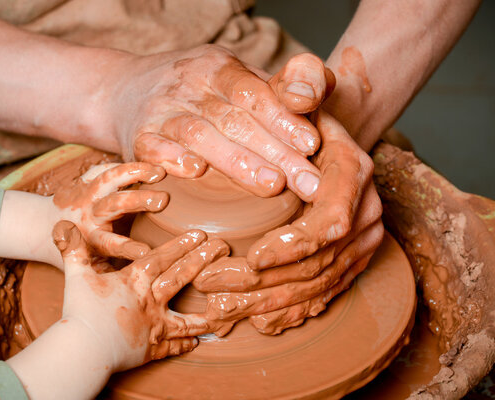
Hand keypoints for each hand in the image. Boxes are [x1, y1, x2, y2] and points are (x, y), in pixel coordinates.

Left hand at [0, 162, 169, 268]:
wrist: (42, 224)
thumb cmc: (79, 253)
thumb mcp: (91, 269)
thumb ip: (115, 273)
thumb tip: (148, 289)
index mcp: (91, 241)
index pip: (111, 245)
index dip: (128, 248)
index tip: (148, 251)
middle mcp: (88, 215)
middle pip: (114, 205)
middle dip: (138, 200)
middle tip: (164, 200)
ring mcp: (86, 194)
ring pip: (110, 178)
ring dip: (135, 173)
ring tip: (160, 172)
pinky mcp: (86, 179)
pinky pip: (105, 167)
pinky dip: (126, 163)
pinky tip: (149, 160)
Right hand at [6, 225, 228, 398]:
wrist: (83, 349)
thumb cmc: (80, 311)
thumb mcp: (76, 275)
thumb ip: (73, 249)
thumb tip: (63, 224)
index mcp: (134, 281)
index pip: (162, 258)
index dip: (181, 245)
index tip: (200, 235)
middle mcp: (150, 301)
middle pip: (180, 278)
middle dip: (201, 262)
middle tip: (222, 250)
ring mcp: (154, 326)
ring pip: (186, 316)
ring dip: (206, 310)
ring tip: (226, 307)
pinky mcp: (152, 349)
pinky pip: (173, 347)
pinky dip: (185, 344)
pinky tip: (198, 342)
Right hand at [112, 47, 332, 199]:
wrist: (124, 89)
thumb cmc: (198, 92)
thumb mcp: (237, 77)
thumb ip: (278, 88)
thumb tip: (309, 100)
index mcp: (219, 68)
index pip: (254, 92)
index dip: (283, 117)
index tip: (311, 144)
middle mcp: (189, 86)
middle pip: (235, 119)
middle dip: (275, 152)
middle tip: (307, 183)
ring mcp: (160, 111)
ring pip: (199, 134)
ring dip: (236, 161)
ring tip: (271, 185)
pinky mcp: (137, 136)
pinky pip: (152, 146)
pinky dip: (172, 158)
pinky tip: (194, 172)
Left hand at [194, 111, 383, 334]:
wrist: (322, 145)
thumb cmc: (301, 120)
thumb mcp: (300, 92)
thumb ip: (302, 83)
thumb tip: (300, 93)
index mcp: (355, 176)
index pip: (332, 220)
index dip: (295, 243)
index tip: (253, 256)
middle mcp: (365, 215)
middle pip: (320, 264)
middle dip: (266, 282)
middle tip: (214, 285)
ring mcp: (359, 245)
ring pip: (316, 287)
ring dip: (267, 302)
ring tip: (221, 307)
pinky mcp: (347, 265)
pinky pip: (322, 296)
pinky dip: (289, 312)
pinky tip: (256, 321)